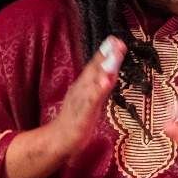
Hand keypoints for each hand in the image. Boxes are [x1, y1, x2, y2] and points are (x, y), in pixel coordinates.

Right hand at [48, 36, 124, 157]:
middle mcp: (82, 88)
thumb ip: (98, 87)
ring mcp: (81, 99)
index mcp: (84, 85)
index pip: (96, 66)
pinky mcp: (83, 112)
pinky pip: (91, 100)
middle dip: (106, 55)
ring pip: (93, 81)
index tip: (116, 39)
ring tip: (114, 56)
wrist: (60, 139)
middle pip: (95, 69)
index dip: (105, 52)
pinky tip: (106, 81)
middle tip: (117, 41)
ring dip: (104, 68)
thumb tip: (108, 74)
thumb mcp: (90, 99)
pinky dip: (98, 90)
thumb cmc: (77, 119)